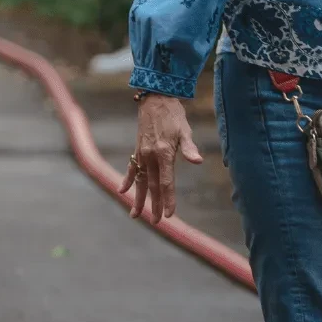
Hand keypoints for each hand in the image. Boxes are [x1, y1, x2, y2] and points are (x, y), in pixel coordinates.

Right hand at [118, 94, 202, 224]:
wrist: (156, 99)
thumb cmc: (174, 115)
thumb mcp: (185, 130)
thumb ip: (190, 148)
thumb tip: (198, 161)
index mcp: (164, 153)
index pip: (167, 182)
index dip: (168, 199)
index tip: (169, 215)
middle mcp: (151, 156)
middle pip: (153, 185)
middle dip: (154, 205)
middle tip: (156, 222)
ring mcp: (142, 154)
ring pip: (141, 181)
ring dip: (138, 198)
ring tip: (135, 215)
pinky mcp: (137, 150)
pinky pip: (132, 168)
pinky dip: (128, 180)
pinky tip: (122, 191)